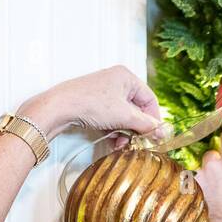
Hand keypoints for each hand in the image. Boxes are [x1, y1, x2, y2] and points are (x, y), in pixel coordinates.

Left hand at [18, 65, 165, 144]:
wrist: (59, 108)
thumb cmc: (91, 104)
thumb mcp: (124, 116)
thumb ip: (146, 124)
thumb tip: (163, 132)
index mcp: (126, 76)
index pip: (150, 100)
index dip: (153, 120)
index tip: (155, 136)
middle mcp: (116, 81)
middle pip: (137, 109)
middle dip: (136, 129)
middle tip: (136, 143)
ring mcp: (104, 92)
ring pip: (124, 116)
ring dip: (125, 133)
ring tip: (120, 144)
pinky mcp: (94, 103)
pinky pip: (112, 118)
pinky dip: (114, 130)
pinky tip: (111, 141)